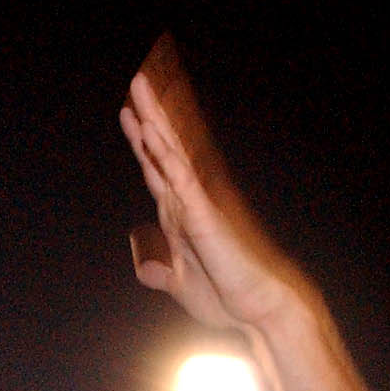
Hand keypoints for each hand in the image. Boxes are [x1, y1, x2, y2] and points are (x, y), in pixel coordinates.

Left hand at [119, 35, 318, 336]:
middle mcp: (189, 202)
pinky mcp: (204, 216)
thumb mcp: (181, 285)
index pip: (157, 168)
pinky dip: (164, 155)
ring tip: (140, 87)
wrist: (260, 310)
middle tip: (137, 79)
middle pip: (163, 149)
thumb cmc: (229, 297)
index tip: (129, 111)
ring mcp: (197, 204)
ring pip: (170, 153)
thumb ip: (161, 272)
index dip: (142, 140)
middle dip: (149, 114)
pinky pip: (180, 178)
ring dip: (153, 120)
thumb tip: (146, 268)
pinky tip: (151, 131)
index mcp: (181, 215)